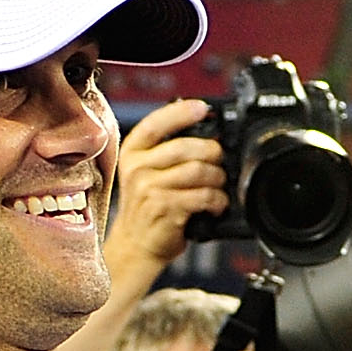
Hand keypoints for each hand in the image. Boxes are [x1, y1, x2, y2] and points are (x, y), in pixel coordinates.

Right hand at [101, 99, 226, 279]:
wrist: (136, 243)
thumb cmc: (148, 205)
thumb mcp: (146, 171)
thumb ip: (166, 150)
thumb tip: (205, 132)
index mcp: (133, 151)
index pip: (156, 123)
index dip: (181, 112)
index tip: (202, 108)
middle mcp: (138, 167)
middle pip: (186, 147)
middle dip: (212, 152)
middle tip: (218, 161)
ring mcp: (149, 188)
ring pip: (198, 171)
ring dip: (218, 179)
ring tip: (218, 186)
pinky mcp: (165, 208)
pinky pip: (203, 196)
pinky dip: (218, 200)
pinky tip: (216, 204)